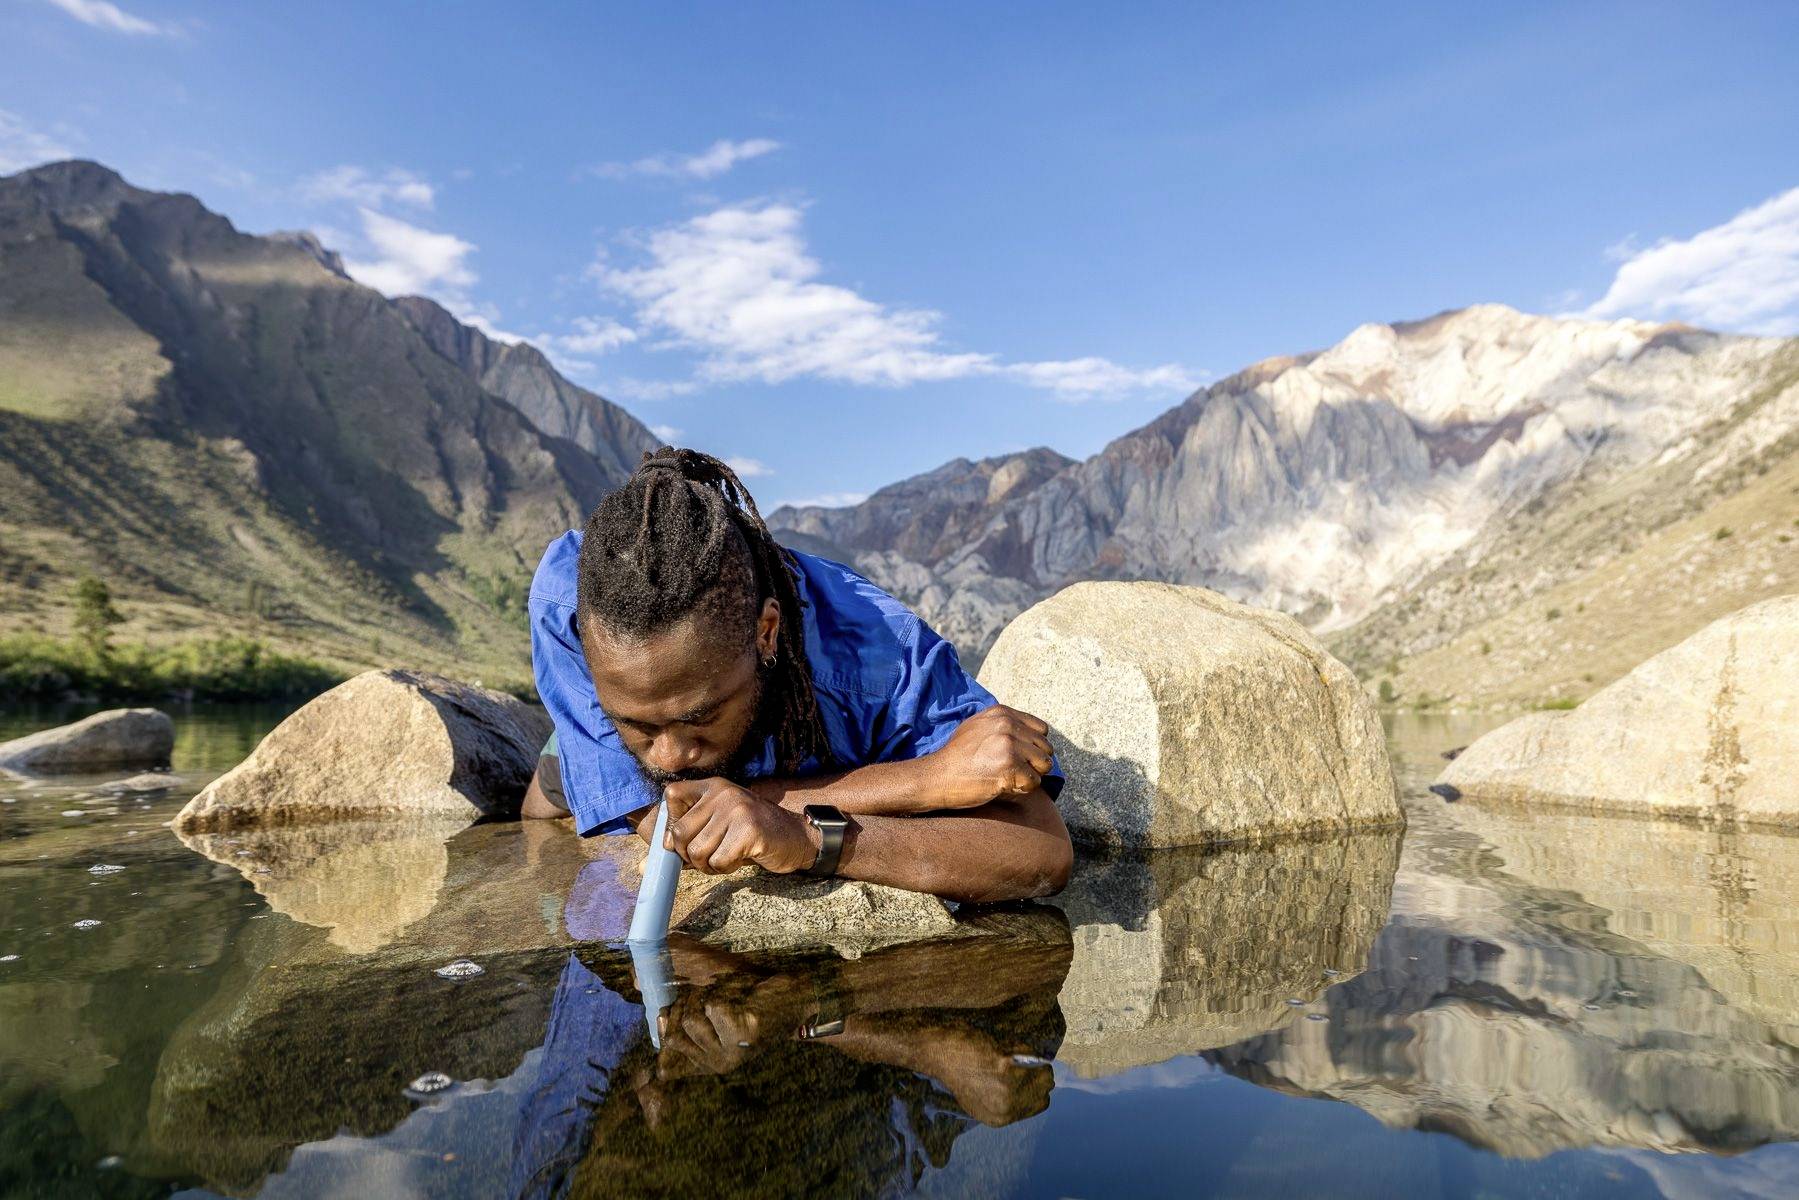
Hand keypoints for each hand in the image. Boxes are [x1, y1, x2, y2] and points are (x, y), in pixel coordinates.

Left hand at [663, 777, 818, 874]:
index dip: (670, 824)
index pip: (671, 795)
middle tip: (709, 858)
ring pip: (698, 851)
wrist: (797, 838)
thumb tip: (643, 866)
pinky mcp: (749, 830)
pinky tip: (740, 859)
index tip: (684, 841)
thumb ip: (686, 841)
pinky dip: (725, 868)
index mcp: (713, 787)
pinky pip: (718, 861)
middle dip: (690, 855)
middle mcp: (723, 793)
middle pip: (680, 832)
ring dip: (709, 865)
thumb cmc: (753, 836)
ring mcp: (736, 809)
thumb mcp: (719, 828)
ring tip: (727, 858)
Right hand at [922, 704, 1055, 809]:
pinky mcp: (1009, 766)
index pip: (1041, 729)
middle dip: (1033, 763)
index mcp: (1002, 713)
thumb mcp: (977, 727)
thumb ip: (1002, 726)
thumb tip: (1029, 735)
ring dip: (1030, 776)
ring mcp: (1009, 744)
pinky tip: (1004, 786)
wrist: (938, 776)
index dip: (1033, 746)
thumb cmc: (957, 757)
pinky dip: (1023, 789)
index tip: (1019, 756)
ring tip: (1009, 778)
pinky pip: (1034, 782)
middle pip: (1045, 748)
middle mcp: (1008, 725)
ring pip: (1044, 765)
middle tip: (1013, 772)